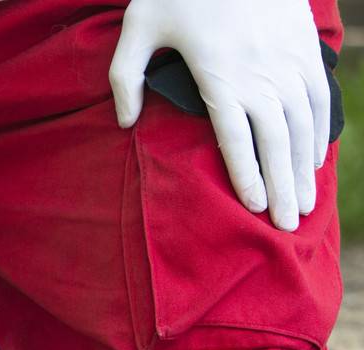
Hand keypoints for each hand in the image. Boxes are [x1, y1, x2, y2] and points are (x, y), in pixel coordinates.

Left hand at [109, 0, 327, 231]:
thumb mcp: (138, 26)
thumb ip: (125, 78)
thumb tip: (125, 124)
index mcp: (220, 72)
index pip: (236, 135)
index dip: (248, 174)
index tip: (254, 207)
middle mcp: (261, 70)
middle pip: (277, 139)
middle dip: (284, 186)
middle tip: (286, 227)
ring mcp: (289, 58)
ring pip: (303, 124)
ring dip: (305, 167)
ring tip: (303, 206)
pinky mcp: (304, 47)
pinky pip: (319, 97)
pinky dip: (320, 132)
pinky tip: (314, 160)